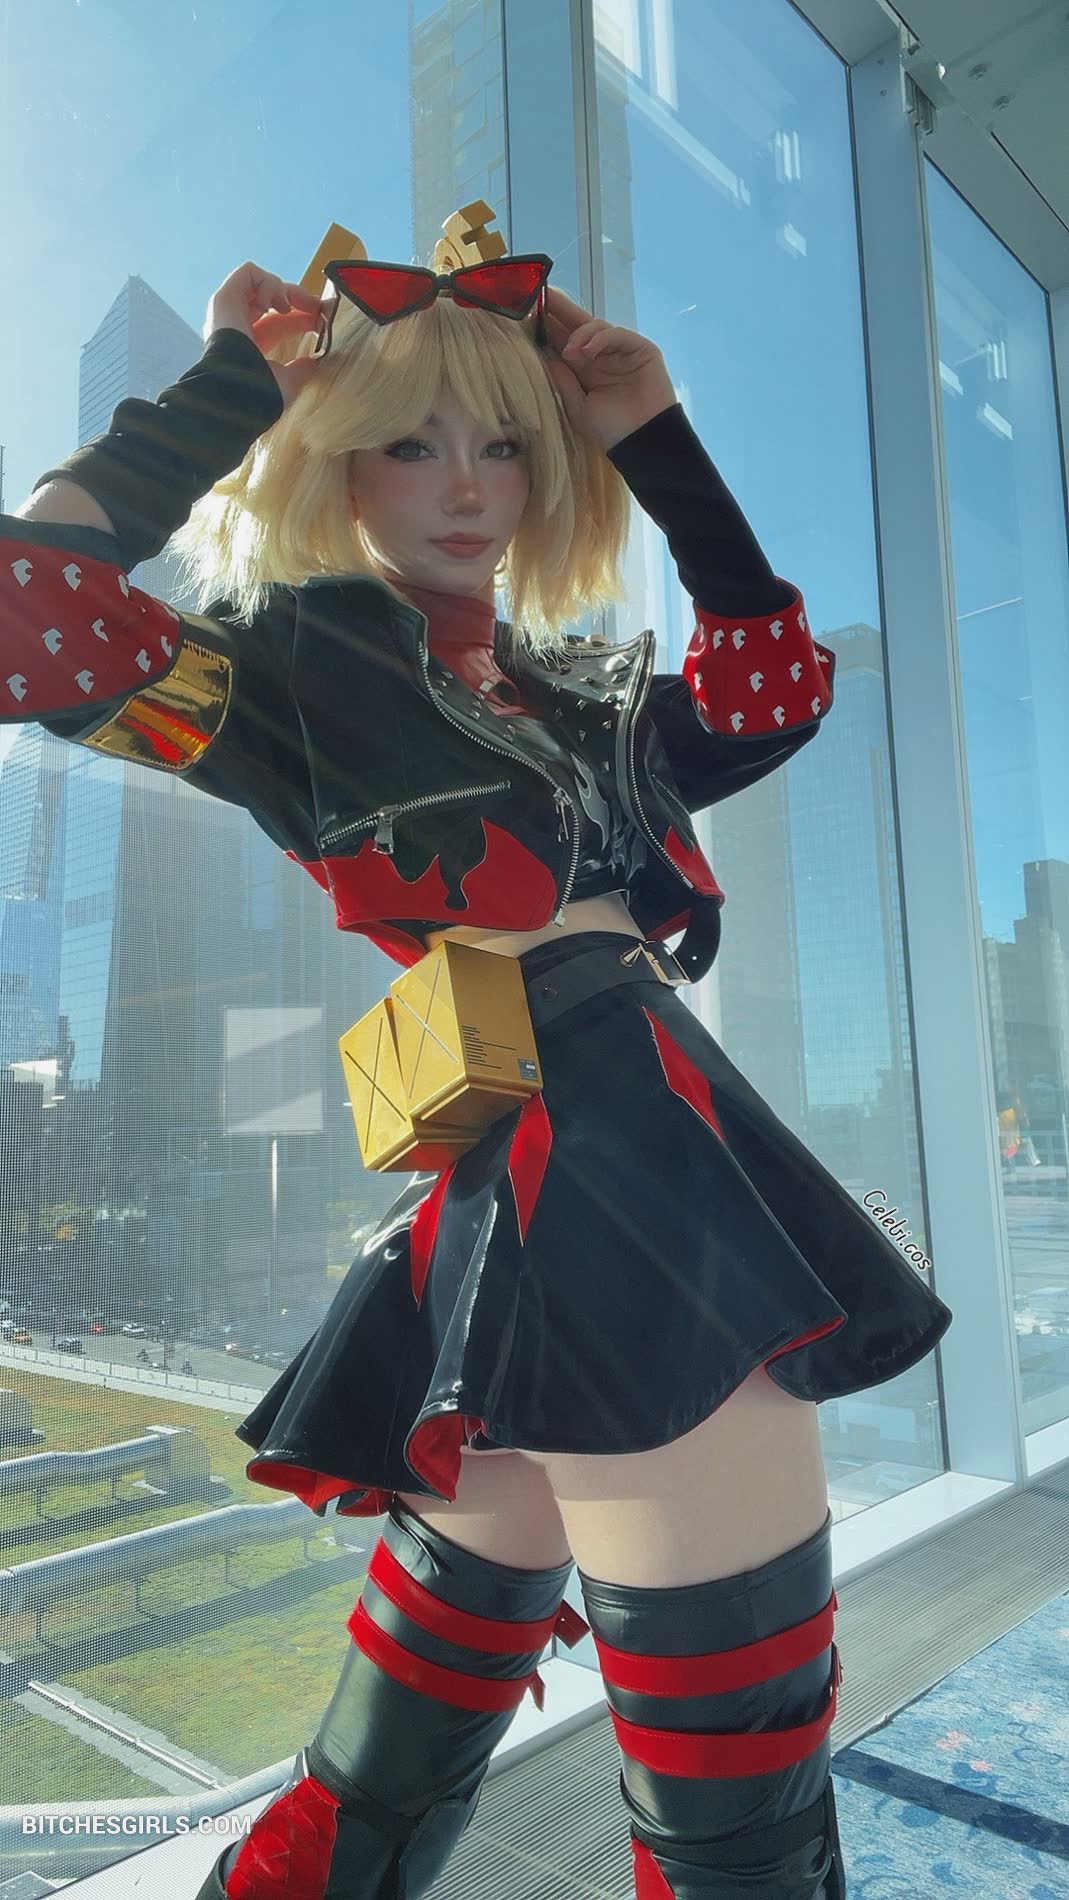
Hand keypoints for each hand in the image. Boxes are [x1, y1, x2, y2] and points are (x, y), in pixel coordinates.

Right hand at [204, 262, 327, 411]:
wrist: (238, 389)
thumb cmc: (260, 393)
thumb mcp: (288, 383)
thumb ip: (300, 371)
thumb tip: (313, 363)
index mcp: (250, 345)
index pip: (279, 323)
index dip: (301, 317)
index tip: (321, 320)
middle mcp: (238, 326)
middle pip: (271, 299)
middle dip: (297, 297)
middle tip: (316, 307)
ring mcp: (230, 311)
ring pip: (260, 282)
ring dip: (282, 289)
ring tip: (286, 308)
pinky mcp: (224, 298)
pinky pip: (248, 273)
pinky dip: (268, 282)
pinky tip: (273, 303)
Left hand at [542, 286, 677, 452]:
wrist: (643, 441)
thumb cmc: (610, 430)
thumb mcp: (578, 408)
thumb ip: (563, 382)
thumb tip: (546, 358)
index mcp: (585, 370)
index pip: (564, 341)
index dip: (549, 327)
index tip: (528, 314)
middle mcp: (601, 356)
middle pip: (578, 325)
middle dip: (560, 309)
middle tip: (543, 295)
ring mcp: (621, 351)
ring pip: (596, 326)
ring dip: (579, 334)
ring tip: (570, 352)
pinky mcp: (640, 348)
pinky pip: (617, 334)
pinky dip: (601, 338)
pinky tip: (588, 350)